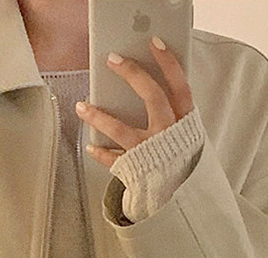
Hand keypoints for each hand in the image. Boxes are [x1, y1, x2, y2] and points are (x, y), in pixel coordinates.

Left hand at [76, 36, 194, 168]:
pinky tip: (91, 146)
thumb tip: (150, 90)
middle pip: (152, 97)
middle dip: (132, 75)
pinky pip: (114, 160)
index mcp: (185, 124)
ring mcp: (151, 153)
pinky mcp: (136, 171)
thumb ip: (173, 118)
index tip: (154, 44)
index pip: (180, 86)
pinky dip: (101, 153)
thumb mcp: (185, 139)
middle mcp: (169, 135)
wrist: (182, 204)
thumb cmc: (180, 166)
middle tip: (113, 60)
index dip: (168, 63)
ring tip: (81, 106)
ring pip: (123, 129)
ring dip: (99, 116)